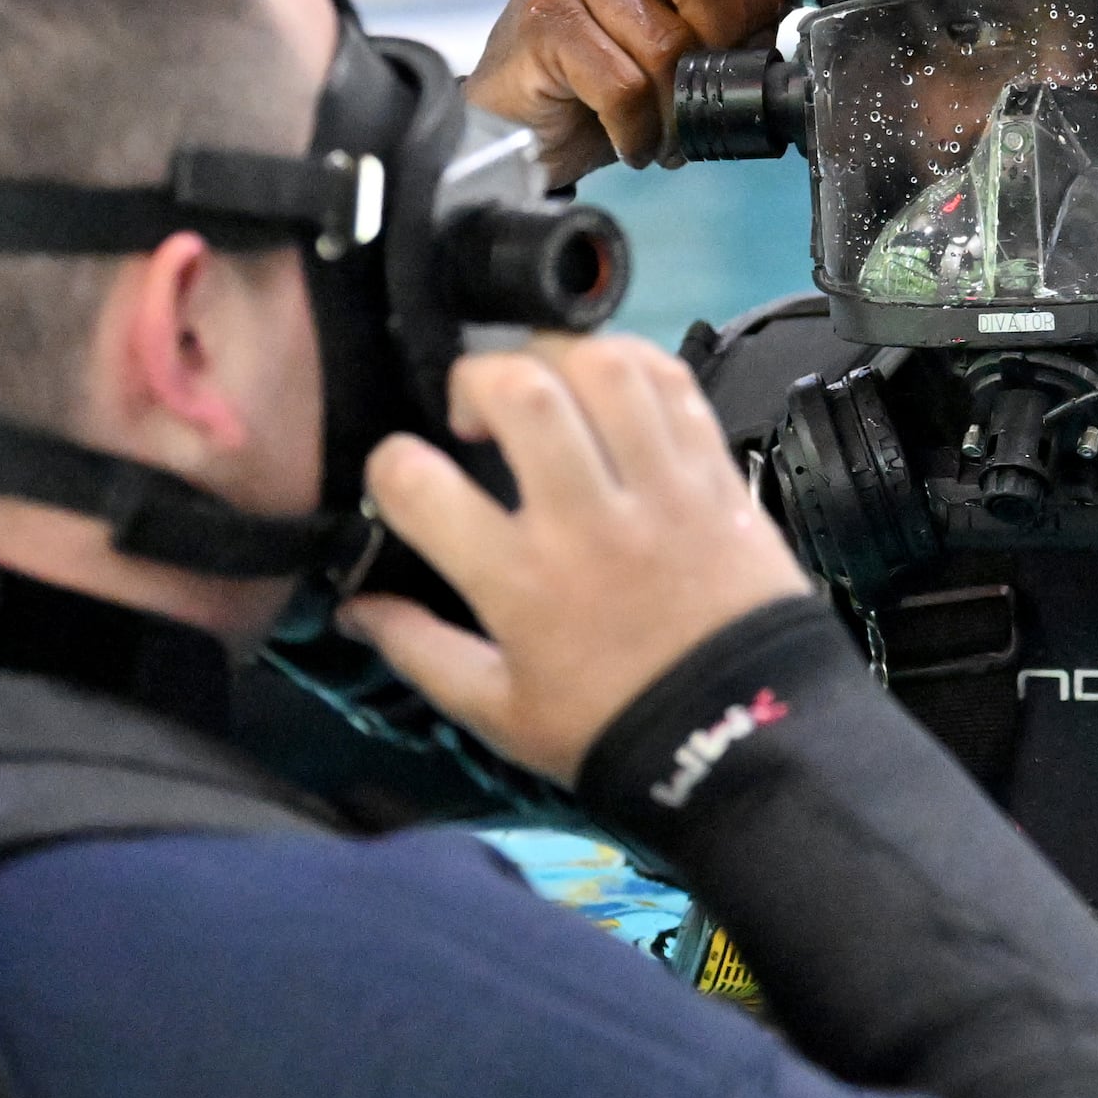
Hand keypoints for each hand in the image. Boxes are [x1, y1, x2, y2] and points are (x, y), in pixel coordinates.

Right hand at [345, 338, 811, 779]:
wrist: (744, 740)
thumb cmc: (611, 726)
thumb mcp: (498, 712)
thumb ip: (419, 651)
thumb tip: (353, 606)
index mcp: (520, 580)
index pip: (420, 483)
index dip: (389, 465)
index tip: (403, 475)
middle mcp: (587, 519)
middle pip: (522, 393)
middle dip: (477, 378)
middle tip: (476, 412)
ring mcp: (660, 489)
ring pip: (606, 369)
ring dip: (559, 358)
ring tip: (547, 388)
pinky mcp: (716, 476)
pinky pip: (675, 384)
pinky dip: (635, 363)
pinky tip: (611, 386)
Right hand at [467, 0, 792, 181]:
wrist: (520, 129)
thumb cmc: (602, 78)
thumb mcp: (686, 30)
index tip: (738, 48)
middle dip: (716, 45)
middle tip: (702, 88)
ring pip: (666, 40)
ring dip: (677, 107)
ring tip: (663, 128)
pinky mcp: (541, 18)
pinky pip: (624, 84)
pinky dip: (638, 129)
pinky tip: (629, 138)